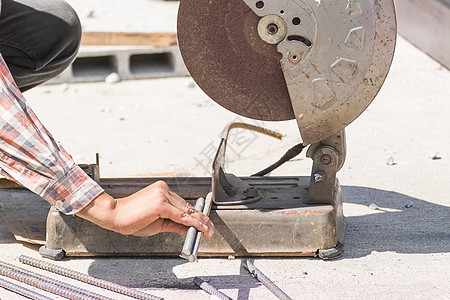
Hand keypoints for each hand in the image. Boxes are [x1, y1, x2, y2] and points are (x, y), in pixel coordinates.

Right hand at [76, 181, 213, 237]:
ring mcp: (162, 195)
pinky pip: (180, 216)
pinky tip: (200, 228)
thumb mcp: (158, 223)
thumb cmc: (132, 218)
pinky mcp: (160, 204)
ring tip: (208, 231)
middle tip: (211, 230)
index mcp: (163, 191)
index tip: (206, 224)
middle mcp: (164, 190)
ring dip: (199, 222)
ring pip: (186, 211)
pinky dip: (192, 222)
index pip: (184, 205)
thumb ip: (176, 224)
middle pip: (188, 207)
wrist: (114, 215)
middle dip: (202, 220)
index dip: (197, 216)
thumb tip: (191, 229)